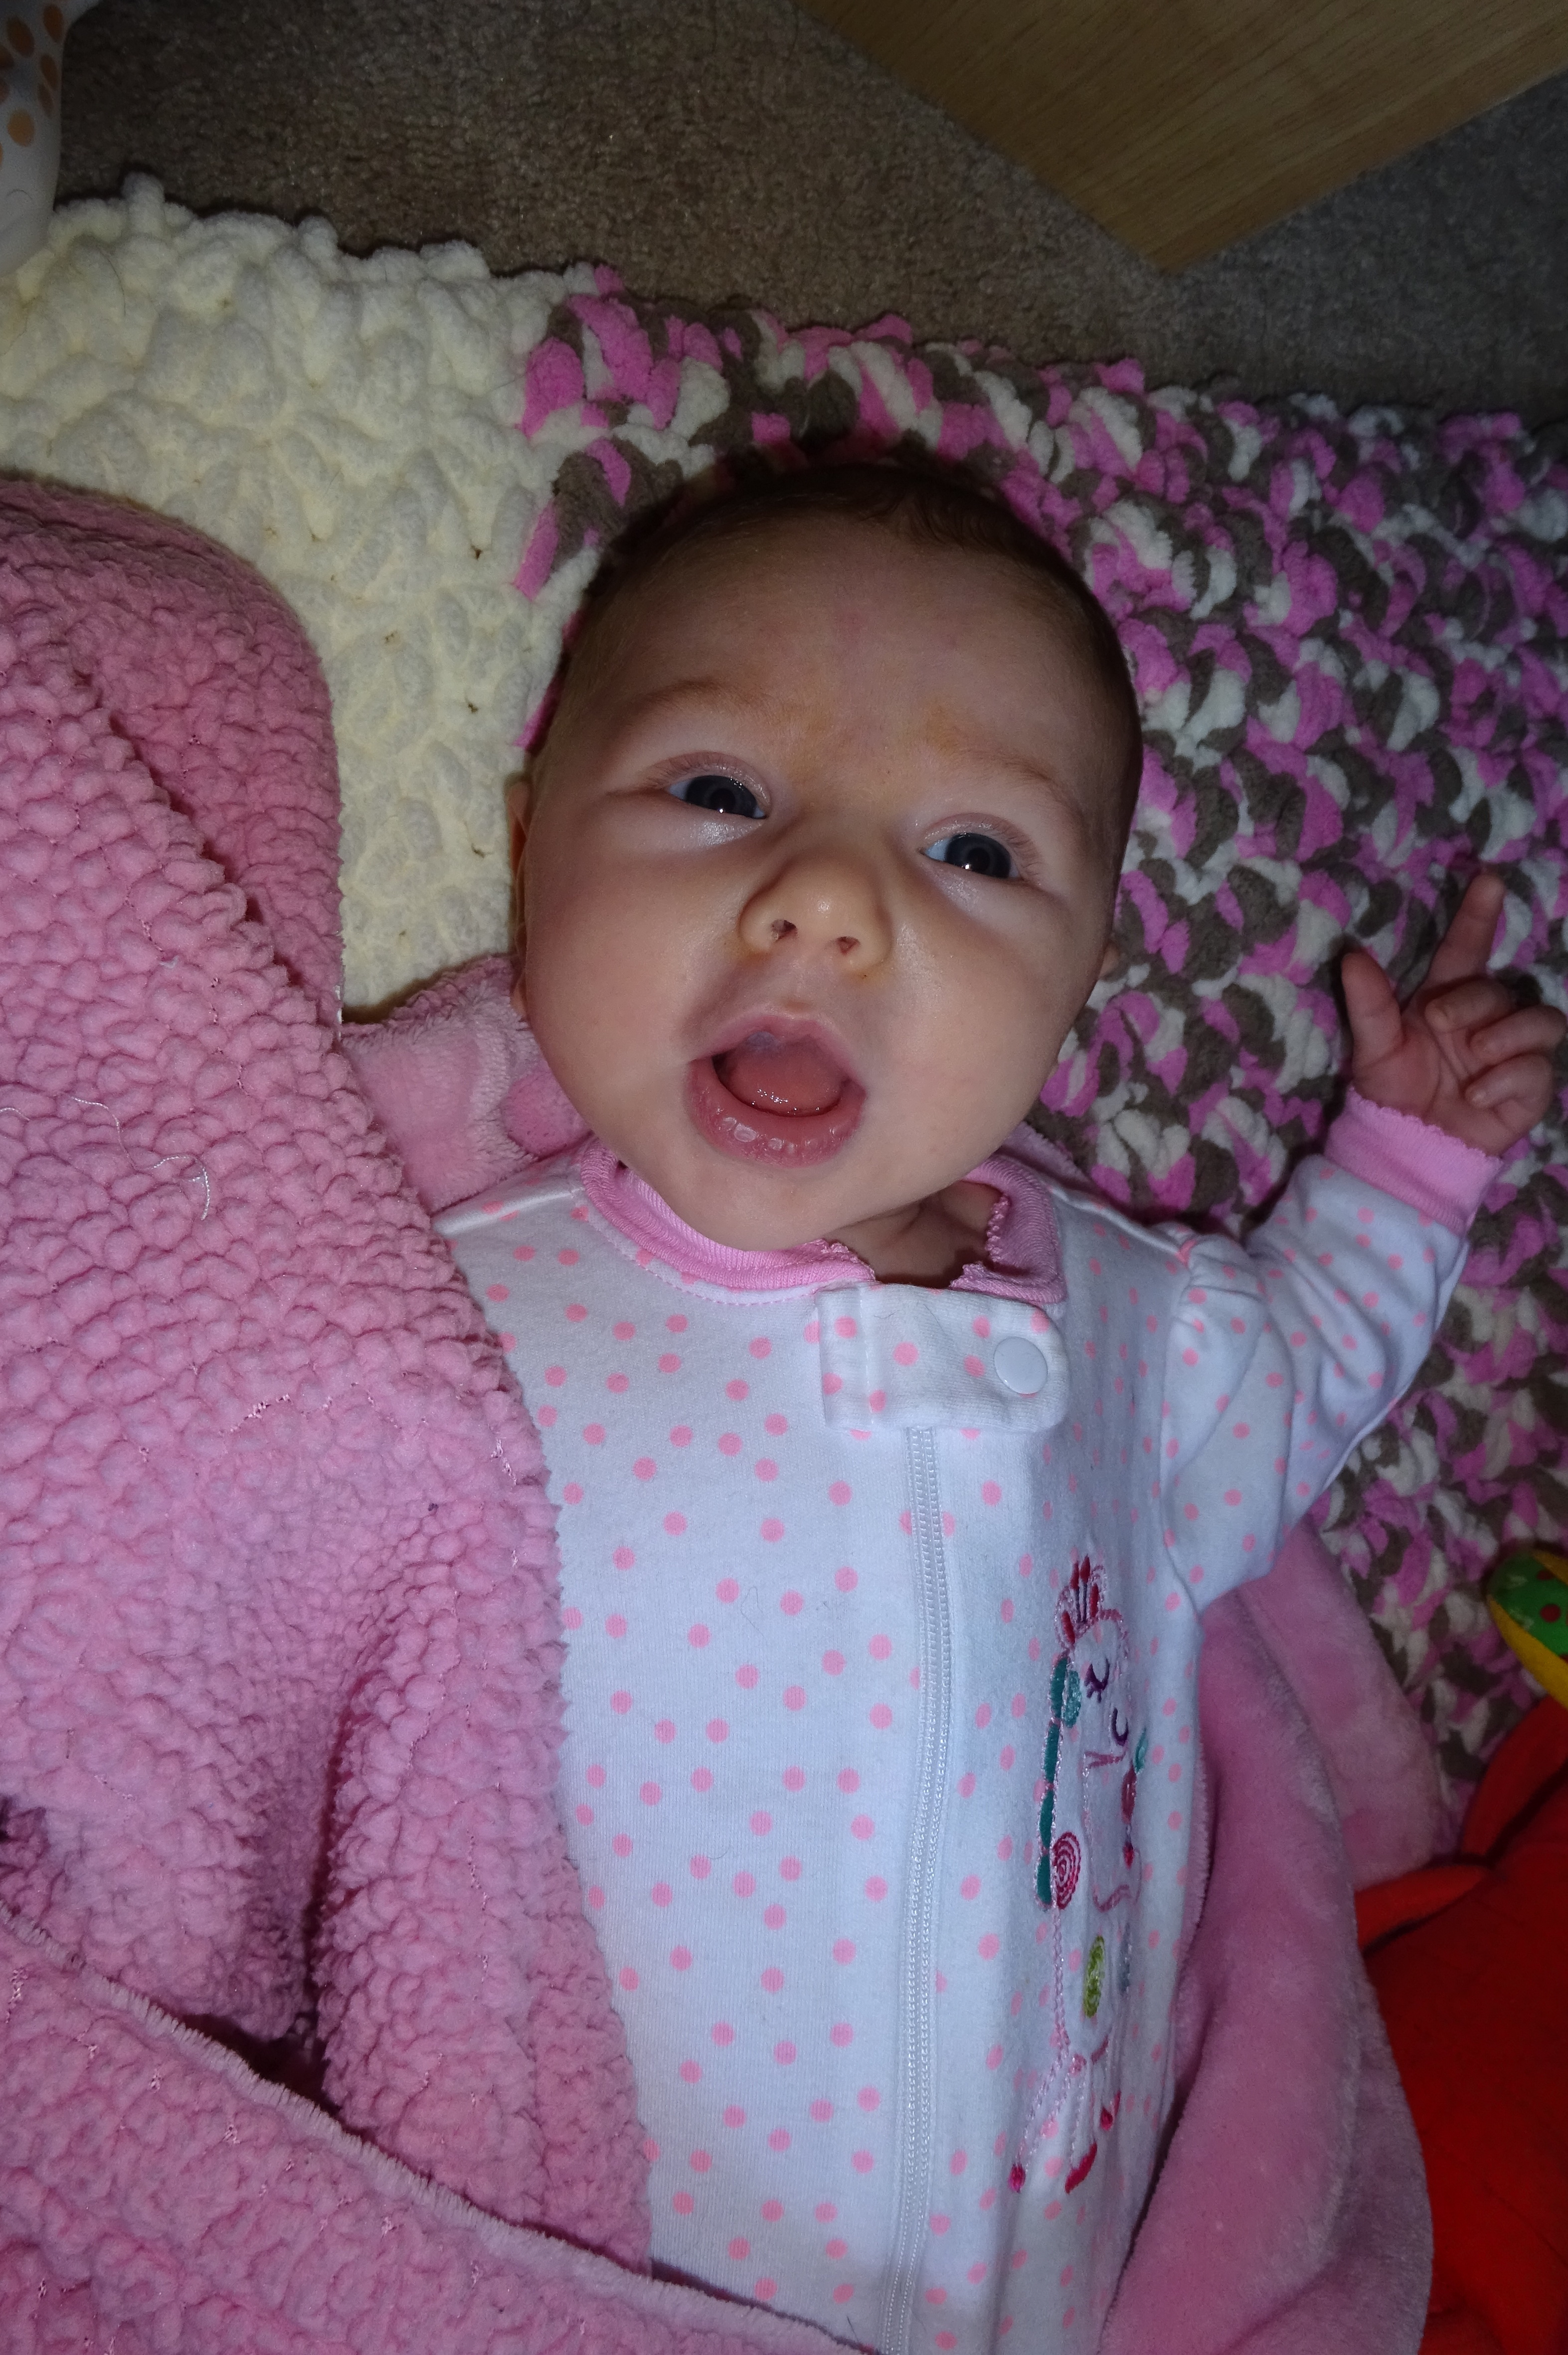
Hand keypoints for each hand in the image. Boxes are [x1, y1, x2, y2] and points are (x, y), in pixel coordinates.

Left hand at [1341, 873, 1566, 1154]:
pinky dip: (1507, 1080)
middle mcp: (1486, 1021)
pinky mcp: (1529, 1089)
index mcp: (1448, 1000)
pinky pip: (1537, 1071)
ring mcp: (1513, 1053)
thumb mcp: (1373, 1048)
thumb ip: (1368, 1004)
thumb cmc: (1392, 1092)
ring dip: (1507, 1035)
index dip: (1479, 915)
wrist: (1407, 1147)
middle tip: (1439, 1022)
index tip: (1487, 879)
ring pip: (1541, 1022)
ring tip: (1474, 1055)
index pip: (1469, 949)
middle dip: (1474, 1002)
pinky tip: (1475, 1096)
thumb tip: (1352, 956)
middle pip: (1500, 991)